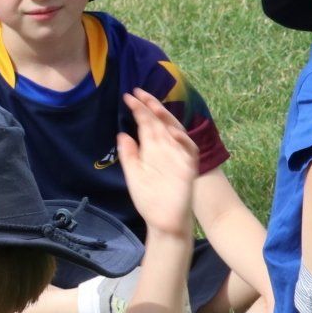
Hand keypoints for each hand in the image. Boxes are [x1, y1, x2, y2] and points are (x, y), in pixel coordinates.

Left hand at [118, 90, 198, 242]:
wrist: (162, 220)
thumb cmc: (149, 198)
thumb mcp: (134, 174)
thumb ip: (129, 155)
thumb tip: (122, 134)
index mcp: (152, 149)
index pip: (146, 124)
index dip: (139, 110)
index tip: (128, 97)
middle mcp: (166, 149)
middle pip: (160, 123)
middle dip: (151, 107)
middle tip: (139, 92)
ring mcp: (179, 156)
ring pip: (176, 131)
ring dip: (166, 118)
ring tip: (154, 106)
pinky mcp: (188, 167)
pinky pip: (188, 150)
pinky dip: (182, 140)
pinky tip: (171, 131)